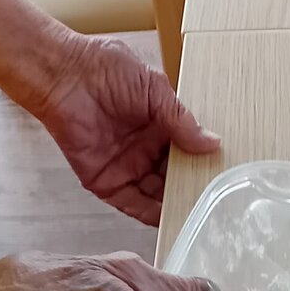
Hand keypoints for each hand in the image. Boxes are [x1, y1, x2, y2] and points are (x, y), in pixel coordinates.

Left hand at [36, 37, 218, 223]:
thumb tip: (212, 143)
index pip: (188, 151)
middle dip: (191, 189)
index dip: (202, 163)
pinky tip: (168, 221)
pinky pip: (132, 204)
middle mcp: (146, 148)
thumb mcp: (155, 89)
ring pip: (157, 195)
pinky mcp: (106, 181)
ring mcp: (127, 166)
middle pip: (175, 177)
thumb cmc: (107, 69)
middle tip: (216, 205)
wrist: (66, 76)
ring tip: (198, 218)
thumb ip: (181, 120)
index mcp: (160, 124)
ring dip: (175, 205)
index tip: (223, 177)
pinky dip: (150, 215)